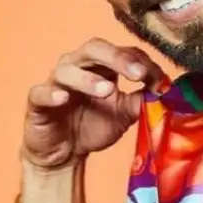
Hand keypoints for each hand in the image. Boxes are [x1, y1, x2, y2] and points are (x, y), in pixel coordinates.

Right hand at [21, 38, 165, 170]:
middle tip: (138, 74)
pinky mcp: (37, 101)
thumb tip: (166, 91)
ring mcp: (55, 82)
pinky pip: (41, 93)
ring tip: (106, 90)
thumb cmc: (93, 125)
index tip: (161, 81)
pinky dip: (52, 94)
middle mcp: (77, 66)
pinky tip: (63, 98)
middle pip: (94, 49)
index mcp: (101, 65)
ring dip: (88, 78)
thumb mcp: (124, 114)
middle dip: (118, 58)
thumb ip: (142, 100)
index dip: (142, 63)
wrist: (64, 153)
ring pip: (68, 69)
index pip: (123, 53)